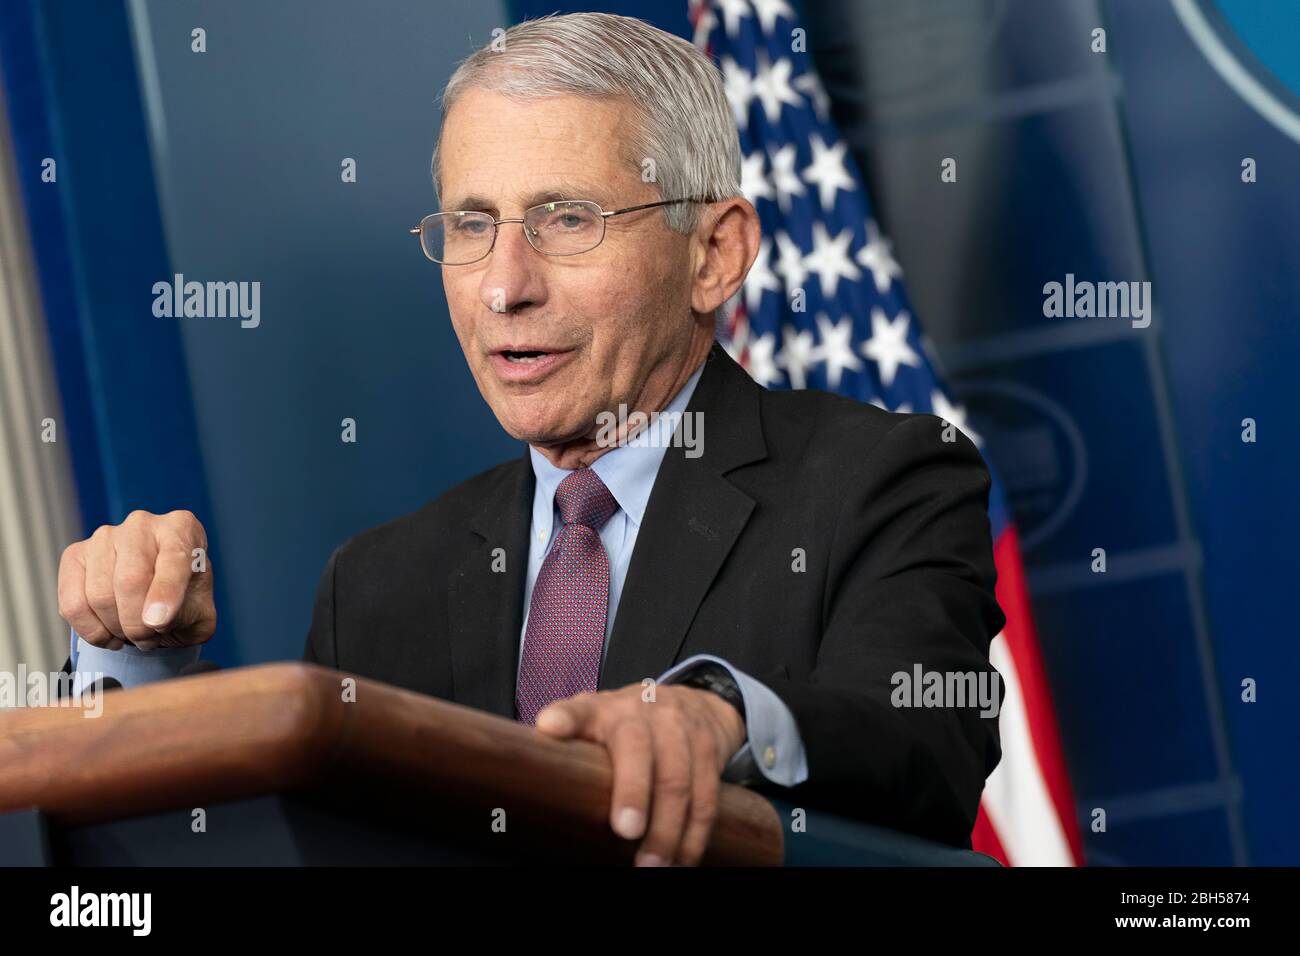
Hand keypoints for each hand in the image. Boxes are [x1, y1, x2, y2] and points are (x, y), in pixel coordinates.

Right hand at [57, 510, 215, 651]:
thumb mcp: (200, 614)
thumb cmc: (184, 602)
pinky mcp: (75, 555)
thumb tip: (154, 619)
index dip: (165, 593)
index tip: (159, 622)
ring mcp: (105, 536)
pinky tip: (108, 634)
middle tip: (147, 639)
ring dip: (116, 628)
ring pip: (100, 594)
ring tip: (132, 634)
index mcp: (182, 528)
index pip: (174, 558)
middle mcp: (142, 524)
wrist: (157, 601)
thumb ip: (186, 615)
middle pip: (130, 579)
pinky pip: (73, 602)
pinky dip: (91, 630)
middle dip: (137, 623)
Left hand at [535, 682, 746, 865]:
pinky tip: (683, 860)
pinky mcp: (709, 748)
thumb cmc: (629, 724)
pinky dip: (695, 834)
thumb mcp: (595, 720)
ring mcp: (679, 728)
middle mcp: (643, 712)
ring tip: (653, 865)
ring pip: (679, 780)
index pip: (579, 710)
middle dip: (634, 792)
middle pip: (638, 751)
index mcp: (603, 710)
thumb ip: (568, 737)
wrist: (694, 703)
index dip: (565, 718)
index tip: (550, 728)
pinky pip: (707, 796)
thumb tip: (536, 760)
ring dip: (668, 830)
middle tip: (625, 831)